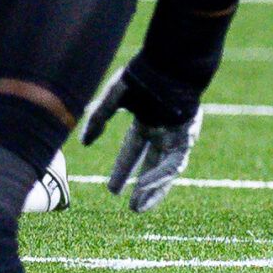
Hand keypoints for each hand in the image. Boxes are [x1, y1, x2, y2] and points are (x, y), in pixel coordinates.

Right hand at [80, 54, 204, 211]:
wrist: (169, 63)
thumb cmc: (143, 75)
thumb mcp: (114, 98)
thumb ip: (98, 120)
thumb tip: (85, 142)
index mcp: (146, 118)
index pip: (133, 149)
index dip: (122, 169)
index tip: (112, 189)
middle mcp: (163, 128)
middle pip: (152, 162)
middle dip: (141, 186)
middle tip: (132, 207)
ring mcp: (176, 133)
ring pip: (166, 168)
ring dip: (153, 189)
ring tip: (138, 208)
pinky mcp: (187, 135)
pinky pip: (175, 161)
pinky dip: (160, 176)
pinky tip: (144, 187)